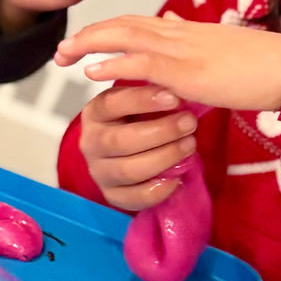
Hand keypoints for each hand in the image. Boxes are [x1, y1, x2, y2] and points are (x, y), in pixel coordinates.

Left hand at [55, 13, 280, 110]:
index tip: (82, 40)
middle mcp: (178, 34)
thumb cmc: (259, 66)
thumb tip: (167, 32)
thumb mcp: (218, 51)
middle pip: (121, 25)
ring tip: (64, 55)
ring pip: (124, 38)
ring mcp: (181, 51)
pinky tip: (91, 72)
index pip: (134, 23)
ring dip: (90, 45)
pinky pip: (141, 63)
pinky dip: (112, 64)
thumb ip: (188, 43)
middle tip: (60, 49)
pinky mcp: (186, 71)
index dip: (105, 30)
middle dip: (88, 36)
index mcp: (184, 31)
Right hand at [78, 83, 198, 210]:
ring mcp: (99, 171)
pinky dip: (159, 190)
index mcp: (94, 113)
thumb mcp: (137, 101)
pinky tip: (179, 177)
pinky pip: (134, 198)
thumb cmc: (136, 120)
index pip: (112, 104)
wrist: (125, 151)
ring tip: (189, 146)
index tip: (174, 97)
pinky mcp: (111, 194)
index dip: (143, 101)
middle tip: (189, 123)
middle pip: (121, 141)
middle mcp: (90, 142)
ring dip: (164, 158)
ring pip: (128, 170)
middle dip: (161, 132)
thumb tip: (178, 83)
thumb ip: (151, 92)